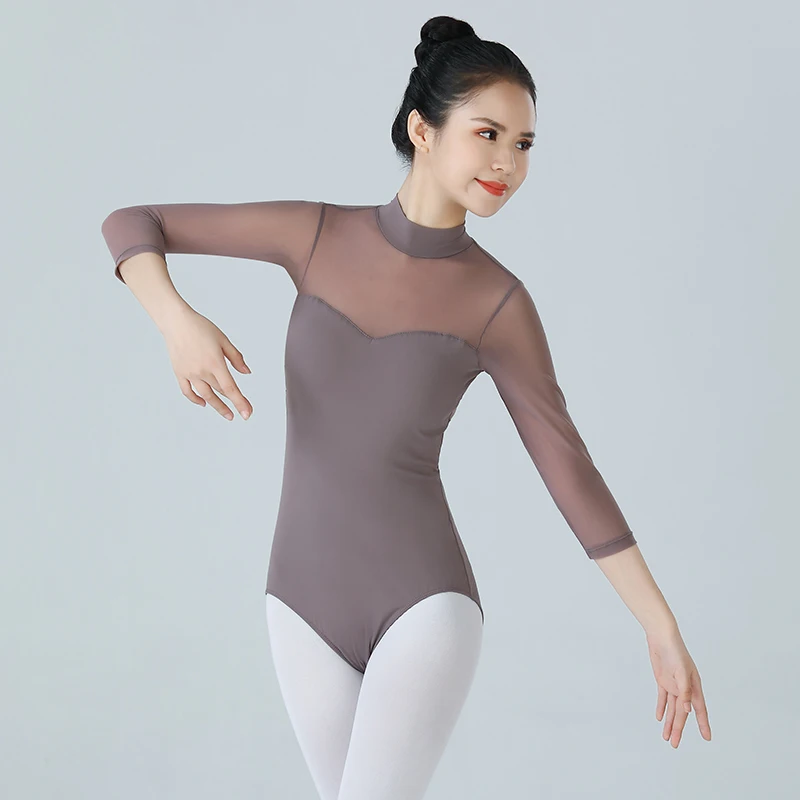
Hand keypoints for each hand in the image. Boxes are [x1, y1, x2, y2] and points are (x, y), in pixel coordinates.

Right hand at [162, 308, 252, 420]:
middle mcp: (202, 371)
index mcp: (215, 363)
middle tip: (244, 413)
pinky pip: (187, 391)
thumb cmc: (200, 327)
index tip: (247, 413)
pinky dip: (195, 399)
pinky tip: (204, 403)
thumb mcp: (223, 340)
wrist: (176, 321)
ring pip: (205, 395)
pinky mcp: (179, 373)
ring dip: (217, 406)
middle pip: (220, 392)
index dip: (240, 402)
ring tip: (227, 414)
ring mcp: (189, 373)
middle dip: (234, 404)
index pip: (230, 388)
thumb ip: (236, 358)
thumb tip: (246, 372)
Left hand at [646, 627, 711, 747]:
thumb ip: (685, 691)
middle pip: (682, 713)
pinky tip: (660, 718)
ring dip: (669, 722)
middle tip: (674, 744)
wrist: (661, 636)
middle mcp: (685, 688)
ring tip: (667, 737)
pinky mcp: (663, 680)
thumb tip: (687, 710)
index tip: (707, 737)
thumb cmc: (675, 651)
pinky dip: (661, 708)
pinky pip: (663, 698)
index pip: (699, 709)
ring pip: (672, 708)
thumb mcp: (681, 671)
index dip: (703, 724)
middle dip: (678, 728)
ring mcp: (674, 685)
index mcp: (694, 686)